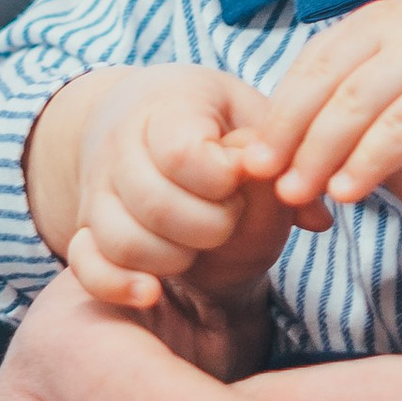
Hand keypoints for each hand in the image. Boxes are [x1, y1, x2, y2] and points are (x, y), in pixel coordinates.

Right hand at [60, 65, 298, 326]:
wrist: (138, 115)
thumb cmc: (211, 118)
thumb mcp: (252, 115)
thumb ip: (285, 156)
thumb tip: (317, 219)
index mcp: (166, 108)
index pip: (180, 153)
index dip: (221, 178)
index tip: (240, 176)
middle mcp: (121, 148)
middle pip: (154, 204)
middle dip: (209, 225)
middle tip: (229, 215)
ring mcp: (98, 191)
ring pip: (121, 239)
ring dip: (173, 257)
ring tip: (200, 246)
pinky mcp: (86, 227)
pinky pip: (84, 264)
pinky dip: (116, 284)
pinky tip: (151, 292)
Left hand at [244, 4, 401, 213]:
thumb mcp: (399, 88)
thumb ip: (350, 108)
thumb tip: (282, 156)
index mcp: (373, 21)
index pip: (308, 68)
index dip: (276, 115)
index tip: (249, 160)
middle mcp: (396, 25)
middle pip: (323, 84)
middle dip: (287, 136)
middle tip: (260, 180)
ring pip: (354, 105)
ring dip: (319, 154)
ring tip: (297, 195)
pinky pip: (399, 128)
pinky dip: (368, 163)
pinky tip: (350, 194)